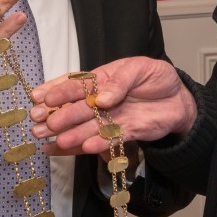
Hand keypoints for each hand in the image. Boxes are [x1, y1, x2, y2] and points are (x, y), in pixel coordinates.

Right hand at [29, 56, 196, 155]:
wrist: (179, 99)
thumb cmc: (156, 78)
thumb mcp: (140, 68)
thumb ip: (120, 81)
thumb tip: (102, 97)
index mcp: (101, 80)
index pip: (76, 85)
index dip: (58, 91)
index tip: (41, 98)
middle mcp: (101, 102)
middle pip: (76, 109)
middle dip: (56, 116)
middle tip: (37, 124)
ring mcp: (112, 119)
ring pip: (88, 127)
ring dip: (70, 134)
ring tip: (53, 140)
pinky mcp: (126, 133)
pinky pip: (109, 139)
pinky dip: (96, 143)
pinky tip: (81, 148)